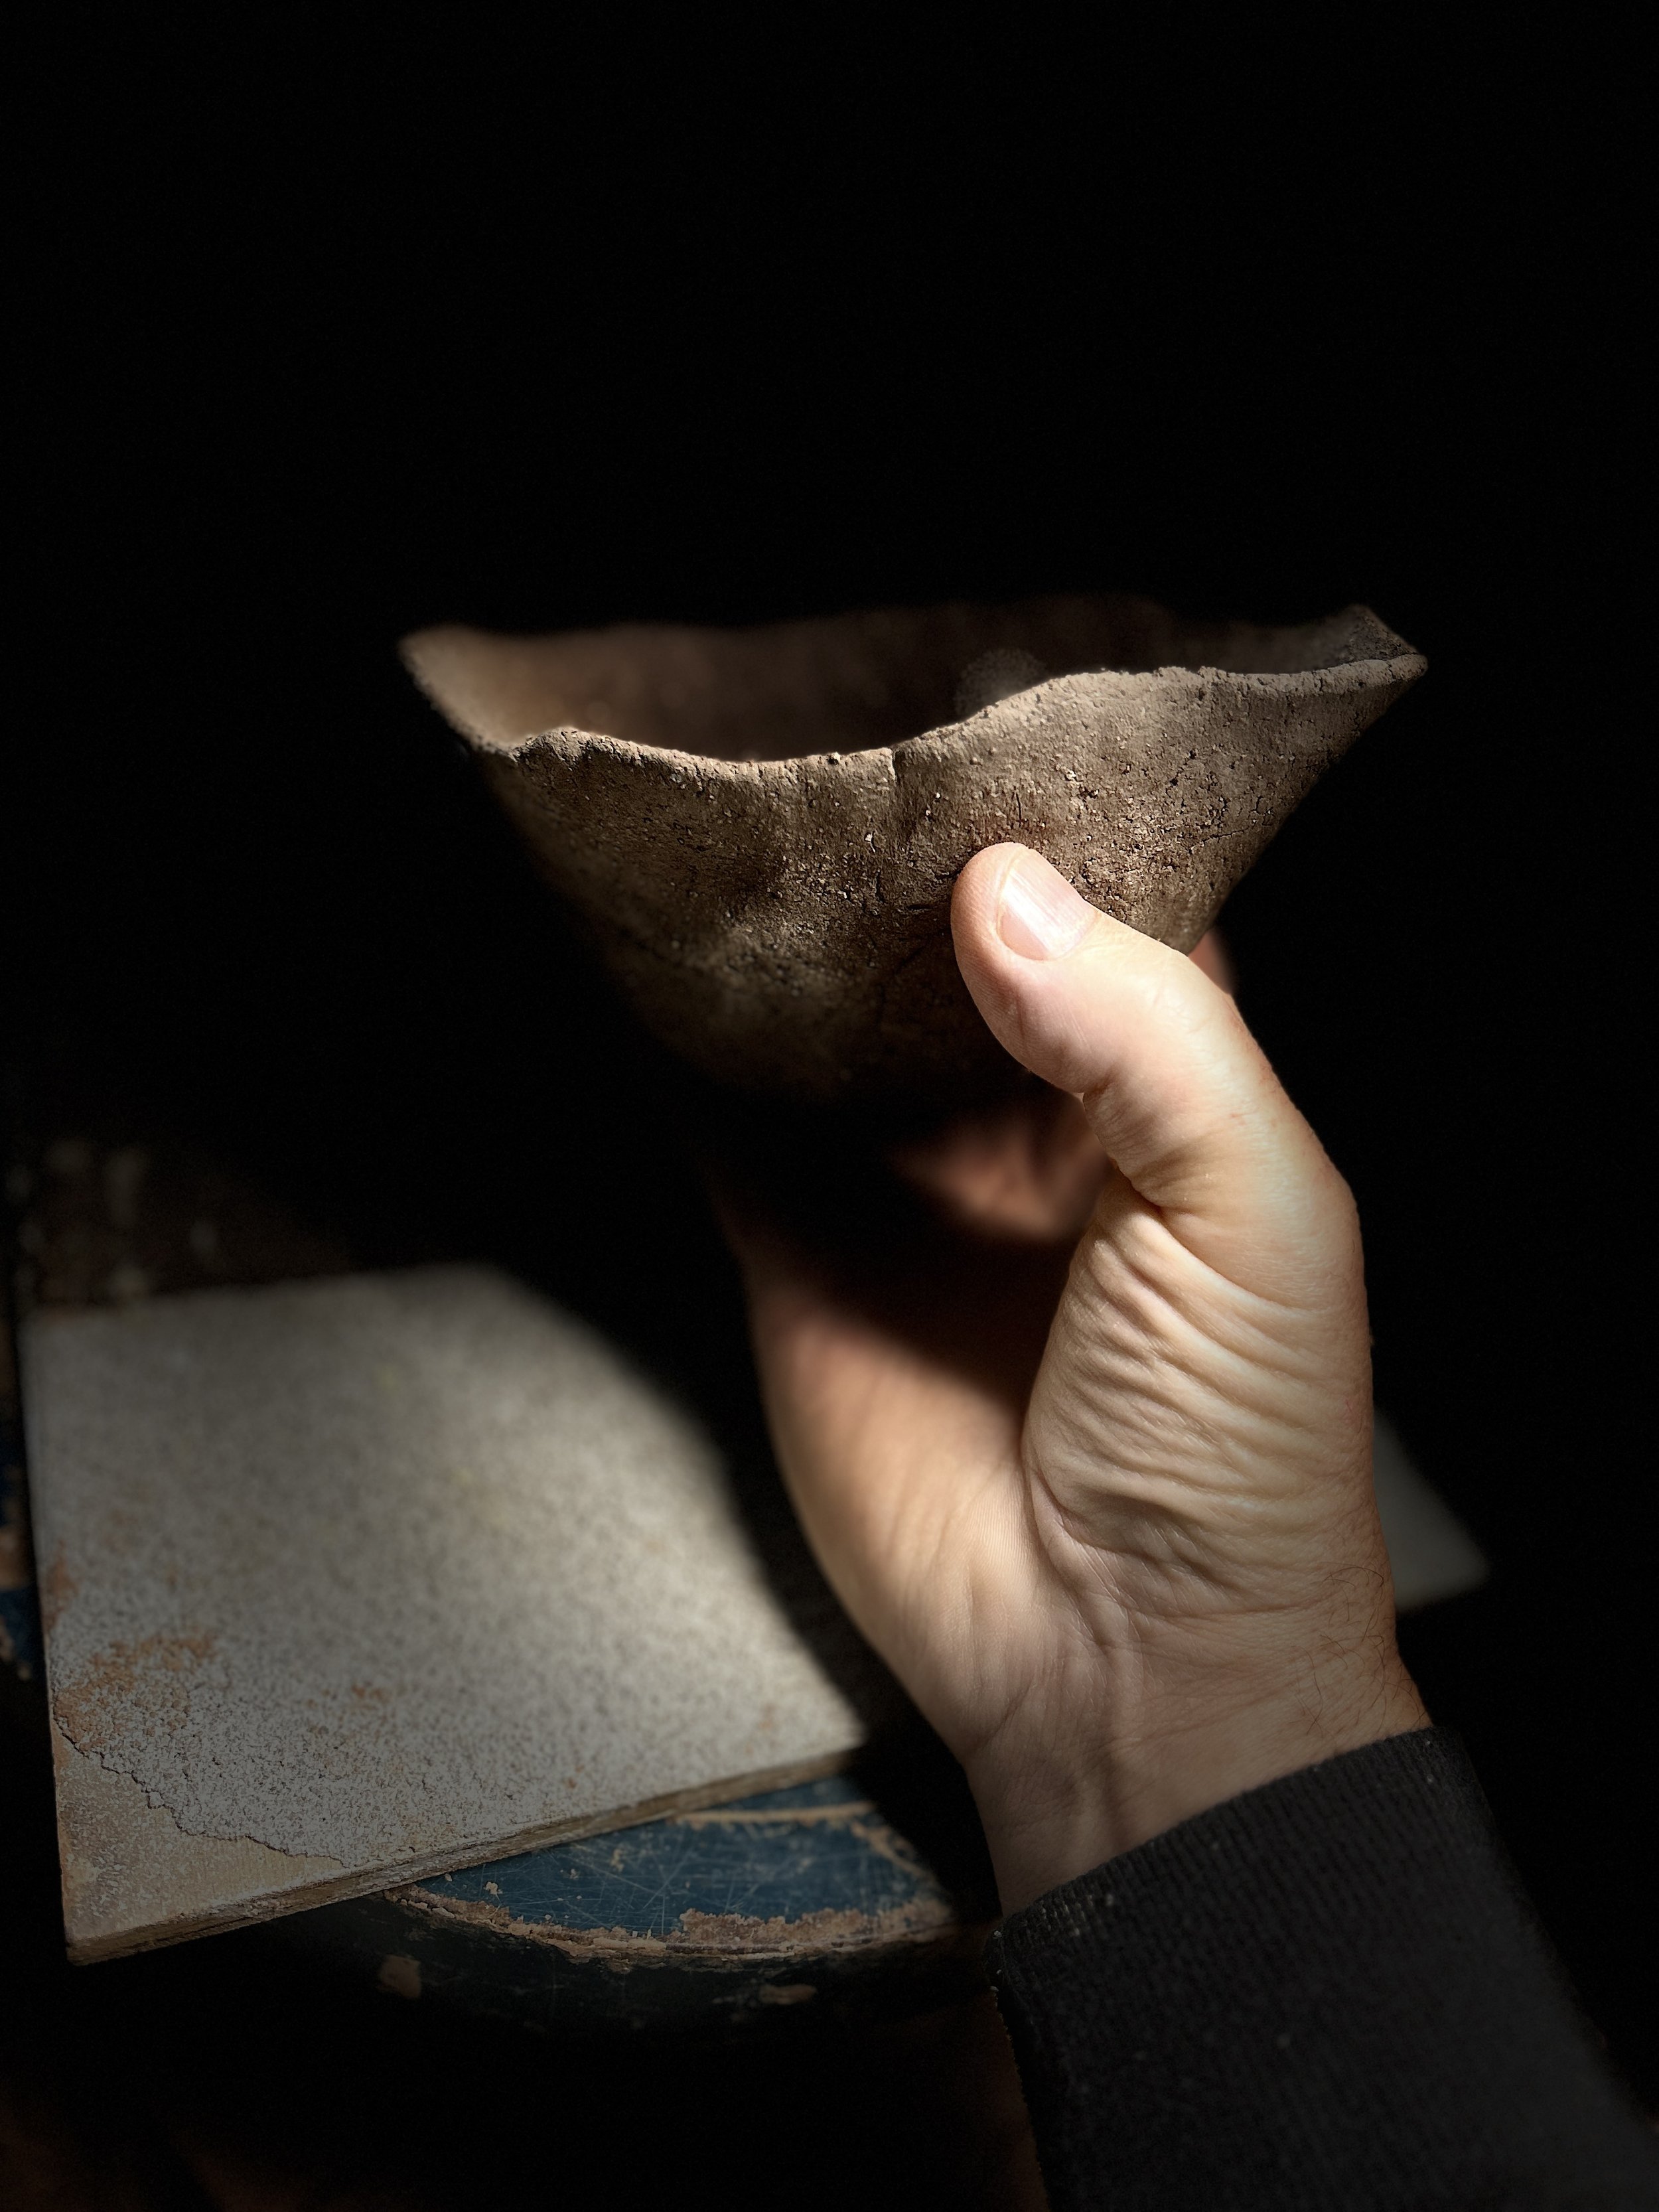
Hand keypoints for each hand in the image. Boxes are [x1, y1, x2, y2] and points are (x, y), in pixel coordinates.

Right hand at [716, 844, 1425, 1911]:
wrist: (1120, 1662)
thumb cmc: (1235, 1442)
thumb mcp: (1252, 1206)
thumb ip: (1143, 1031)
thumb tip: (997, 885)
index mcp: (1167, 1087)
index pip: (1111, 905)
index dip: (1053, 816)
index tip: (968, 719)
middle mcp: (1030, 1118)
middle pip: (947, 946)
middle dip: (889, 859)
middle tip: (815, 749)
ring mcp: (907, 1187)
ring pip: (829, 1023)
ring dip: (783, 939)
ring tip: (723, 819)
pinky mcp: (802, 1255)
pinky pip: (728, 1129)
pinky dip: (683, 1052)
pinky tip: (646, 960)